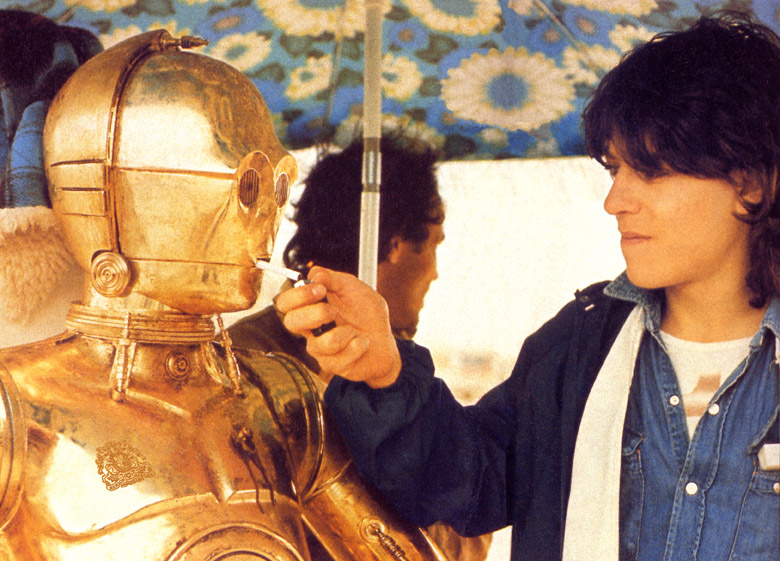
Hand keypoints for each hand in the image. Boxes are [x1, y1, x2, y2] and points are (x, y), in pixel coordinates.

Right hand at [275, 267, 400, 387]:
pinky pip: (341, 357)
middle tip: (333, 310)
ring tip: (355, 330)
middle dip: (314, 314)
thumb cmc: (367, 314)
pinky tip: (364, 342)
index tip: (320, 289)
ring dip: (344, 333)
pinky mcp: (334, 366)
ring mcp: (320, 350)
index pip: (286, 303)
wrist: (386, 340)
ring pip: (319, 344)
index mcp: (311, 308)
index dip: (297, 295)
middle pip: (291, 322)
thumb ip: (332, 278)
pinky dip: (358, 345)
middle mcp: (311, 330)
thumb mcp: (353, 288)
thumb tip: (314, 274)